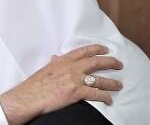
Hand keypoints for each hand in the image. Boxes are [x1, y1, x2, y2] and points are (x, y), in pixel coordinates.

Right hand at [0, 44, 122, 123]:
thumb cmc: (35, 85)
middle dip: (111, 62)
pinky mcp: (76, 93)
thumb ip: (54, 63)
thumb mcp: (45, 69)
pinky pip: (96, 93)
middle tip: (119, 64)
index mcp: (63, 60)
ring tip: (119, 85)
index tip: (106, 49)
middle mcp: (71, 68)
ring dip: (112, 82)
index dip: (97, 49)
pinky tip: (109, 99)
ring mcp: (74, 80)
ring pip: (100, 79)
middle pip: (96, 62)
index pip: (84, 51)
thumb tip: (56, 57)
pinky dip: (105, 96)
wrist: (29, 97)